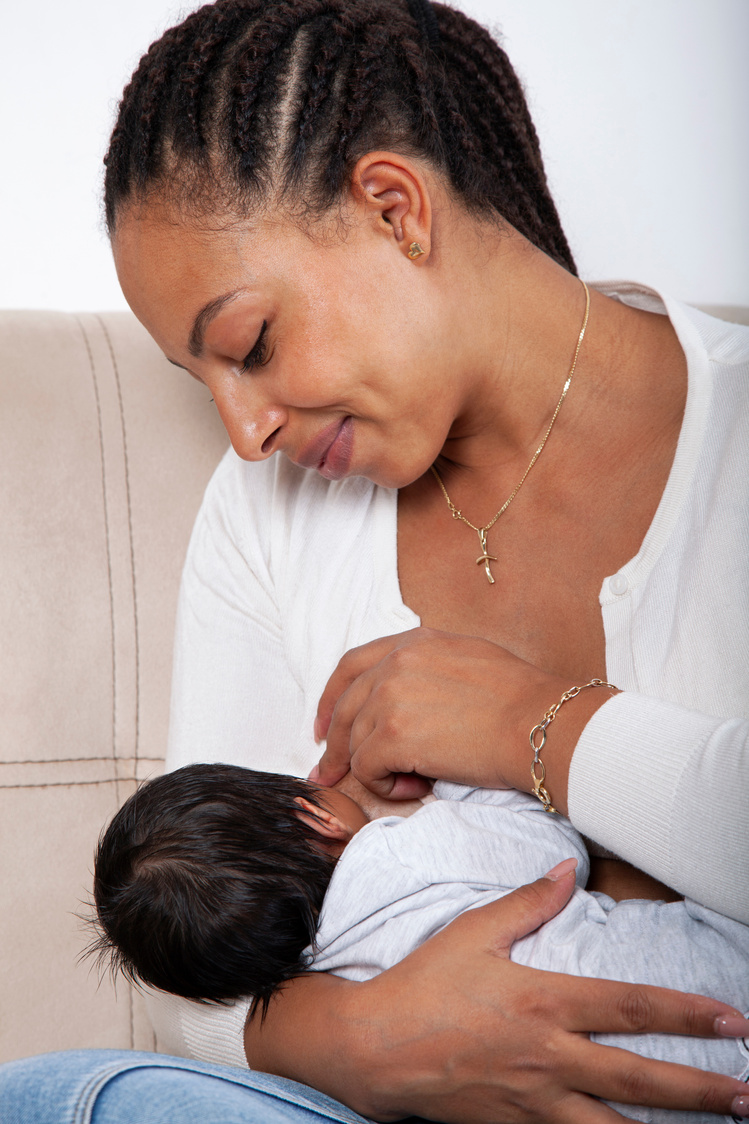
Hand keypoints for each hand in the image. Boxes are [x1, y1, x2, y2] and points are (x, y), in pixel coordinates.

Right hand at [248, 867, 748, 1121]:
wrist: (376, 1049)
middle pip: (640, 1078)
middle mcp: (549, 1057)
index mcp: (544, 1002)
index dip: (686, 1013)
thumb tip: (567, 871)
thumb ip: (527, 903)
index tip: (732, 1020)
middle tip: (747, 1095)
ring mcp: (536, 1100)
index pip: (631, 1007)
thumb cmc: (425, 984)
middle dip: (701, 1089)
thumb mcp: (474, 932)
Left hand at [312, 628, 589, 807]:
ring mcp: (391, 696)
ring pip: (355, 741)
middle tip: (327, 772)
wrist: (541, 725)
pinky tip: (416, 787)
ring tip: (412, 781)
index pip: (353, 665)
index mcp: (416, 642)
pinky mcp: (391, 733)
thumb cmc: (522, 703)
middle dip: (333, 744)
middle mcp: (397, 662)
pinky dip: (384, 786)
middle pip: (345, 707)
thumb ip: (431, 670)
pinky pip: (367, 768)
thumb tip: (412, 702)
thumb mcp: (471, 661)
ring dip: (376, 769)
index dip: (331, 698)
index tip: (324, 725)